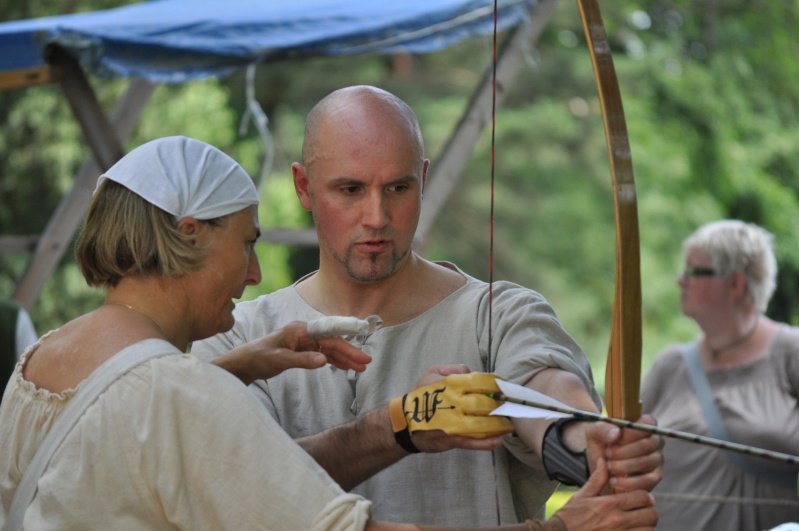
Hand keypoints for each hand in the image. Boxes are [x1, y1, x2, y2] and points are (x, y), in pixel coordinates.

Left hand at [212, 320, 372, 384]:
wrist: (244, 363)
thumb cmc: (258, 358)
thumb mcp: (279, 360)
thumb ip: (302, 360)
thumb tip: (324, 360)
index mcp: (300, 330)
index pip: (329, 335)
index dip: (346, 343)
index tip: (361, 351)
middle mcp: (304, 333)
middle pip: (332, 342)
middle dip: (350, 352)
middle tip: (366, 363)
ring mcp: (304, 342)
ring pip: (329, 349)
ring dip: (344, 359)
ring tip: (360, 369)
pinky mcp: (302, 351)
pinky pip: (322, 355)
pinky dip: (334, 361)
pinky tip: (345, 368)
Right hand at [400, 365, 506, 453]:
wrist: (403, 422)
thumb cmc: (420, 395)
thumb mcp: (432, 372)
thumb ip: (454, 369)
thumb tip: (472, 372)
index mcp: (451, 385)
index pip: (480, 382)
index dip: (496, 384)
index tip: (504, 387)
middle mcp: (454, 403)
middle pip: (485, 403)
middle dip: (500, 405)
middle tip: (509, 405)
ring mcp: (454, 423)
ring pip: (483, 424)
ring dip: (499, 424)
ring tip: (508, 422)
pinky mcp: (452, 439)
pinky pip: (473, 442)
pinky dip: (487, 442)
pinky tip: (499, 440)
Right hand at [551, 457, 657, 529]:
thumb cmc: (569, 517)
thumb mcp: (581, 495)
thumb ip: (597, 479)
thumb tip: (603, 460)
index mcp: (608, 504)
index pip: (643, 496)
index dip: (646, 496)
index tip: (641, 498)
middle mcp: (617, 520)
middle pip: (651, 514)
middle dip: (649, 511)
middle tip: (643, 511)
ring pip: (650, 529)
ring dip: (647, 526)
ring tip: (639, 523)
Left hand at [583, 415, 663, 492]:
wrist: (599, 468)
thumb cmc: (600, 445)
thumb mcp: (594, 434)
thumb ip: (602, 429)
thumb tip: (616, 433)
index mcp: (644, 424)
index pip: (647, 423)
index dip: (630, 432)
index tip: (614, 440)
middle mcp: (655, 440)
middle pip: (646, 444)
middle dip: (623, 451)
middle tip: (608, 454)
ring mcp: (657, 459)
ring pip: (646, 462)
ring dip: (623, 466)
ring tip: (609, 467)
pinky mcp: (655, 477)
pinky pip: (648, 480)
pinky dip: (629, 482)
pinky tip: (614, 481)